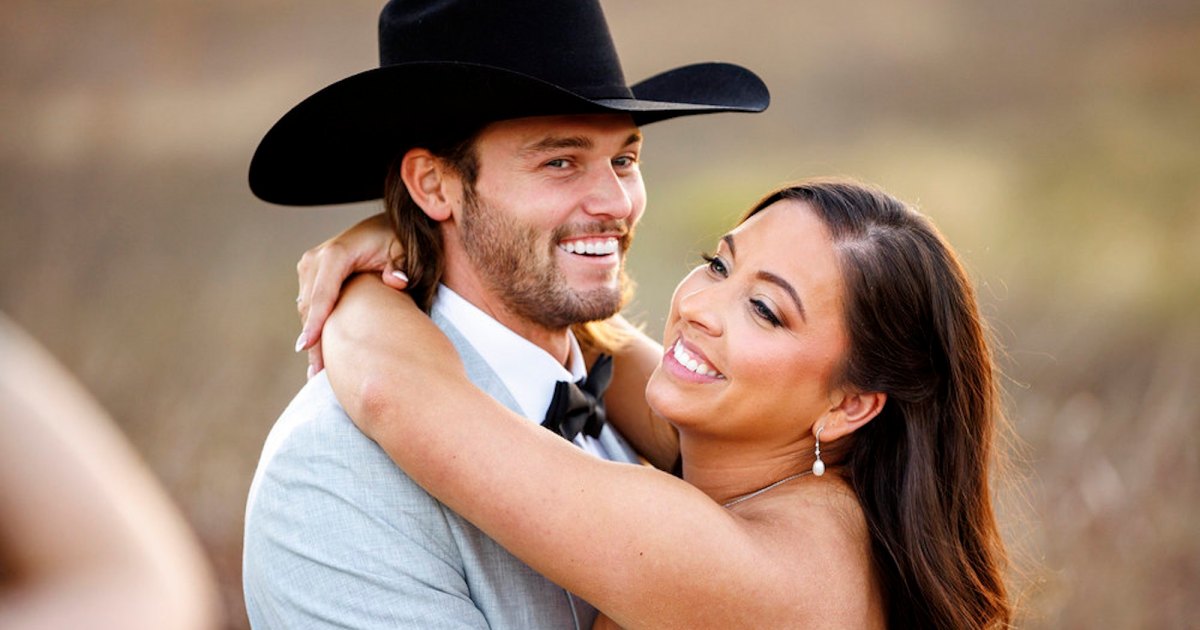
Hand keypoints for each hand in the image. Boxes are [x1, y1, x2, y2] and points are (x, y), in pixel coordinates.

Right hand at [294, 213, 409, 376]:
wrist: (384, 227)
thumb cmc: (398, 239)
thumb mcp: (405, 248)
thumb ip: (402, 264)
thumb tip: (396, 280)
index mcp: (337, 253)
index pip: (323, 292)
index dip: (316, 321)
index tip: (307, 346)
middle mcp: (317, 258)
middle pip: (310, 306)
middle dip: (312, 340)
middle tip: (317, 376)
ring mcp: (310, 266)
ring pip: (306, 309)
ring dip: (312, 338)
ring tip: (318, 372)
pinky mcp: (311, 275)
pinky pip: (310, 306)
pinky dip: (314, 327)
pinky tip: (320, 353)